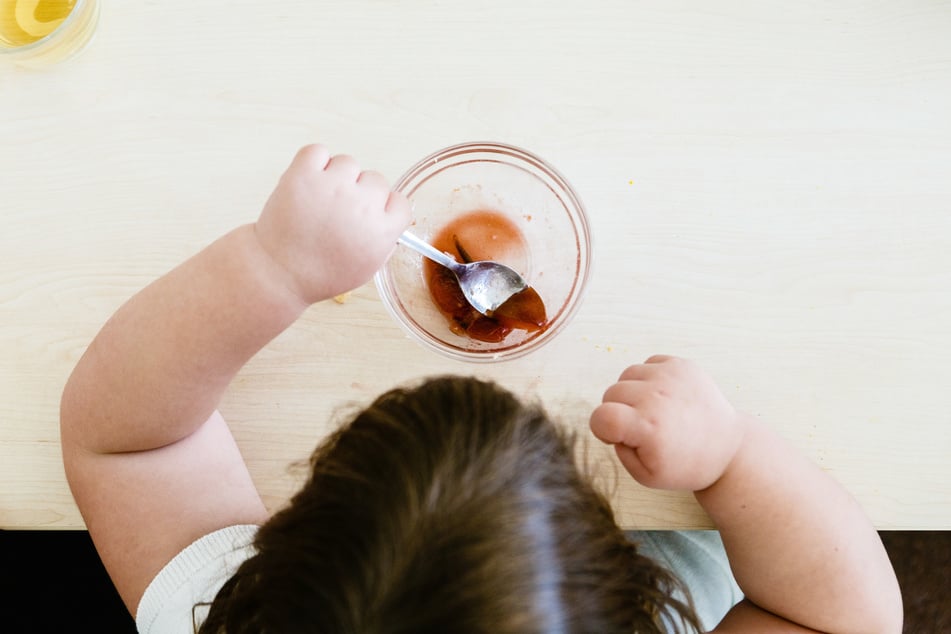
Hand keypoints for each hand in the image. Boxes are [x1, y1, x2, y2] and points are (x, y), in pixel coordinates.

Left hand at [254, 144, 411, 303]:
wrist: (279, 273)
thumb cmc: (321, 274)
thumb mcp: (367, 268)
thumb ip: (385, 241)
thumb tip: (390, 217)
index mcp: (381, 231)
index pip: (400, 202)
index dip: (384, 207)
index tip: (370, 213)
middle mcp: (361, 206)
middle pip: (375, 179)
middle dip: (360, 192)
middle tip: (339, 211)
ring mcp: (332, 187)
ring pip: (348, 163)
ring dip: (336, 176)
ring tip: (319, 200)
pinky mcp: (304, 174)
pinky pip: (318, 151)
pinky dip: (314, 162)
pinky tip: (309, 183)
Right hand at [589, 355, 746, 490]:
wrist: (727, 447)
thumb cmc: (685, 465)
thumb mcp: (646, 476)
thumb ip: (619, 450)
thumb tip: (611, 424)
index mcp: (648, 428)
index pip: (601, 416)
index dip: (601, 429)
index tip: (615, 436)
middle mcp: (658, 397)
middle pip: (610, 393)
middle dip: (617, 411)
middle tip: (640, 427)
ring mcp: (671, 376)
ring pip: (626, 375)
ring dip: (632, 393)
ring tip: (653, 410)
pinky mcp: (682, 365)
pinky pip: (646, 364)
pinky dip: (649, 379)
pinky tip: (664, 397)